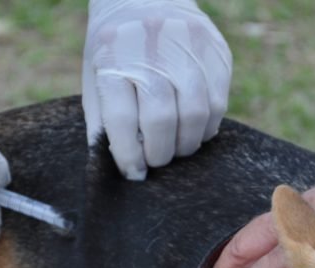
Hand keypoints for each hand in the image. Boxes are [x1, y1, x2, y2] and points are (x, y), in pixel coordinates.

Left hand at [82, 0, 231, 179]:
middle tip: (157, 160)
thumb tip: (125, 167)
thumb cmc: (115, 50)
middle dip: (160, 152)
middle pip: (162, 118)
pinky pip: (218, 104)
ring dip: (186, 144)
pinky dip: (206, 127)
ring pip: (196, 114)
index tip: (134, 173)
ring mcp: (188, 47)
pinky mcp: (216, 51)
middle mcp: (152, 48)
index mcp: (113, 56)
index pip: (122, 120)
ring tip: (176, 147)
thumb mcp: (96, 78)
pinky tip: (194, 128)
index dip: (129, 155)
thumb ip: (105, 122)